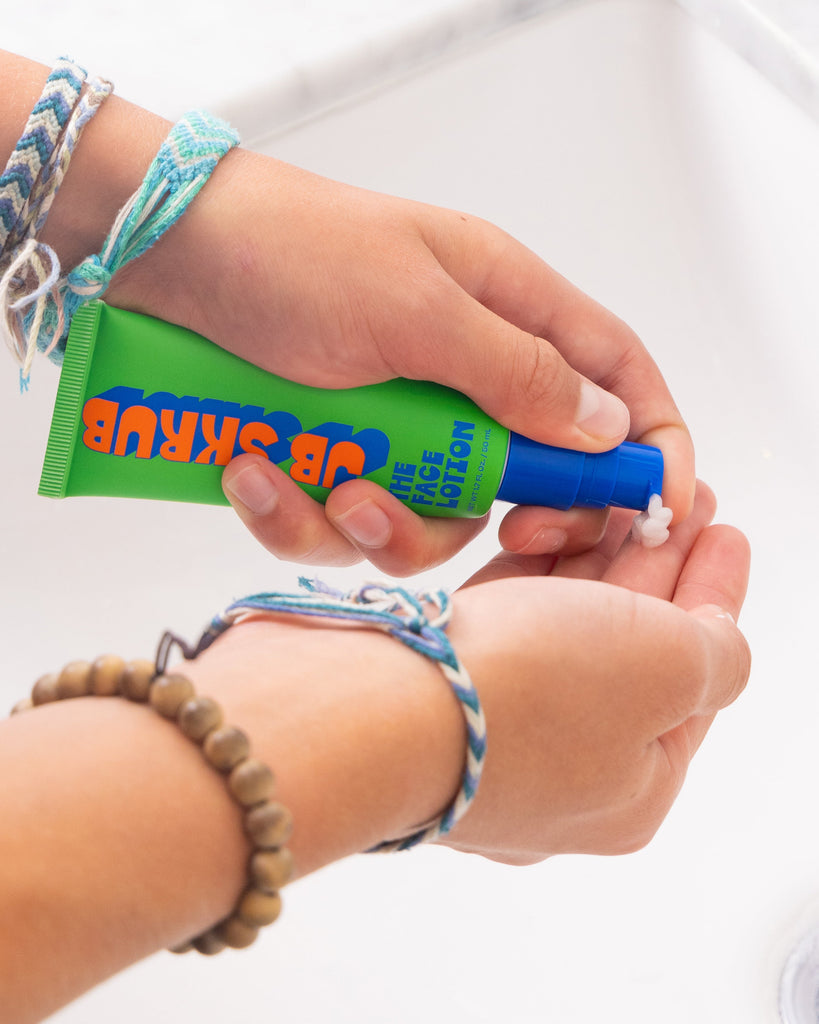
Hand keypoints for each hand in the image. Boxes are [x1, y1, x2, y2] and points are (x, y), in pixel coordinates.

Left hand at [106, 149, 693, 573]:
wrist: (164, 260)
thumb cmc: (290, 253)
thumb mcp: (416, 307)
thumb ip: (517, 371)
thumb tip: (609, 429)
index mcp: (505, 310)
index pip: (613, 375)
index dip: (647, 441)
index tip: (656, 509)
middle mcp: (461, 372)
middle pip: (531, 472)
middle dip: (514, 516)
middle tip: (501, 527)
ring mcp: (396, 421)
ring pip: (432, 515)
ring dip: (381, 523)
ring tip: (326, 486)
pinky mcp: (331, 454)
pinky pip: (342, 520)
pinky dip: (300, 513)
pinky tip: (253, 471)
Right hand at [186, 481, 748, 869]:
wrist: (360, 710)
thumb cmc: (522, 697)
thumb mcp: (667, 669)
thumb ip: (716, 651)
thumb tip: (717, 642)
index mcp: (627, 788)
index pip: (694, 677)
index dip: (715, 595)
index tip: (723, 528)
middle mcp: (555, 766)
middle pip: (625, 644)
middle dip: (652, 563)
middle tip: (670, 496)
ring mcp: (487, 722)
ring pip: (558, 624)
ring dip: (589, 555)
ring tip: (612, 491)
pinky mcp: (433, 679)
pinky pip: (499, 617)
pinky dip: (527, 570)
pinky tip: (541, 524)